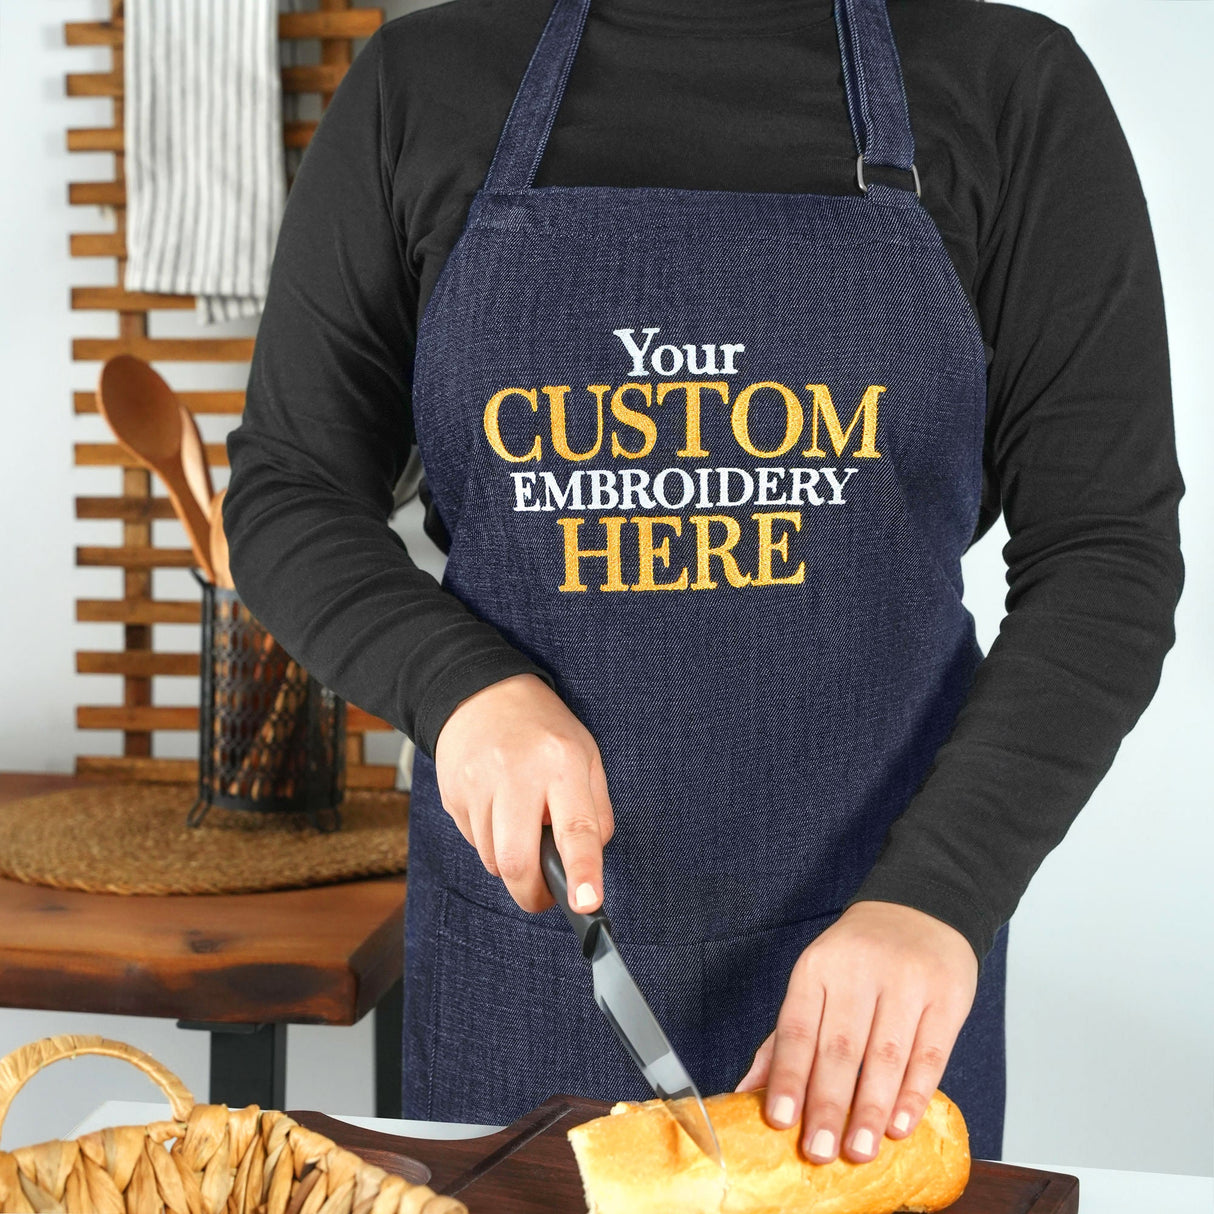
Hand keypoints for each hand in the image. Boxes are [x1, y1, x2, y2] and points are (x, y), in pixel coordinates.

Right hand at [433, 672, 614, 914]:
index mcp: (562, 762)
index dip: (582, 872)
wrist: (481, 694)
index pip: (575, 828)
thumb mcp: (587, 755)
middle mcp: (517, 774)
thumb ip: (596, 811)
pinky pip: (473, 843)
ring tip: (522, 827)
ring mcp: (478, 785)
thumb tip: (588, 864)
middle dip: (533, 893)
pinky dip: (490, 842)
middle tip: (547, 894)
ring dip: (512, 862)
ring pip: (493, 860)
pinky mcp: (452, 795)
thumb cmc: (542, 729)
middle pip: (518, 860)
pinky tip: (498, 811)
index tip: (586, 904)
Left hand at [735, 900, 977, 1164]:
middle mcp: (858, 971)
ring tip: (859, 1150)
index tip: (780, 1119)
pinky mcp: (946, 995)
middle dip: (828, 1104)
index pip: (798, 1028)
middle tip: (820, 1151)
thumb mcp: (817, 981)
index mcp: (817, 969)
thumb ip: (786, 1038)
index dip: (788, 1075)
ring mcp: (905, 982)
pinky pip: (929, 1053)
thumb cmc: (859, 957)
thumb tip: (747, 1092)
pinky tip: (901, 1125)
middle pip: (841, 1046)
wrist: (921, 907)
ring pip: (886, 1055)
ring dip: (872, 1109)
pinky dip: (914, 1094)